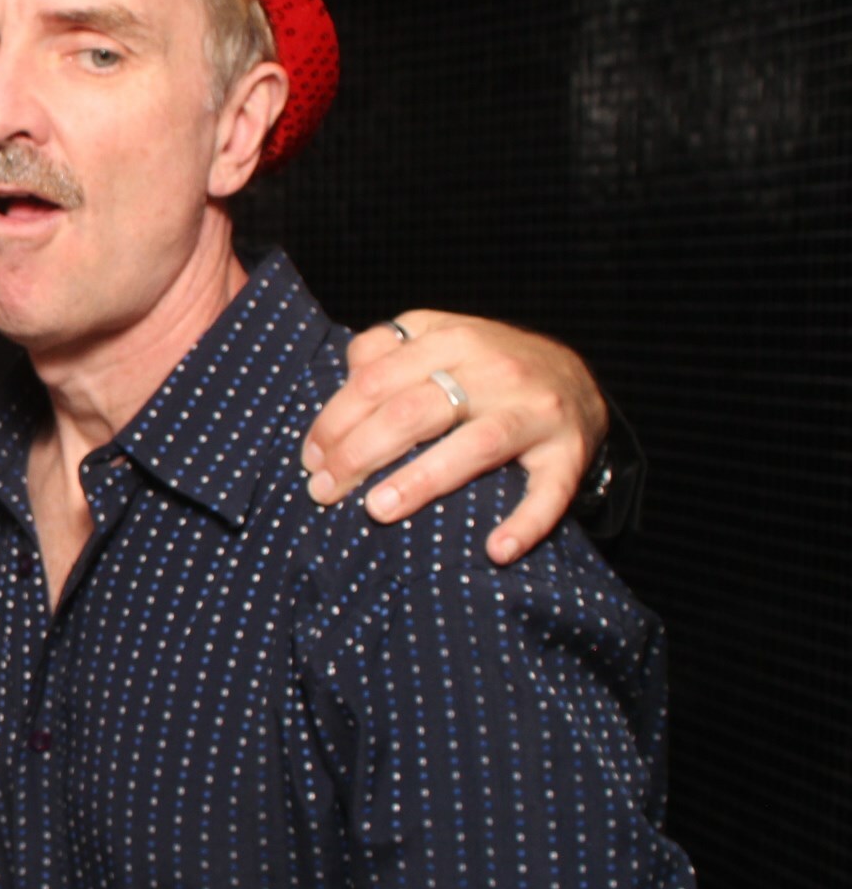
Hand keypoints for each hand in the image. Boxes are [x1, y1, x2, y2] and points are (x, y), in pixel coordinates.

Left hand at [299, 309, 607, 564]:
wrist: (577, 379)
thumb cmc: (488, 366)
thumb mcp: (441, 338)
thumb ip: (390, 350)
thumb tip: (345, 377)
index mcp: (454, 339)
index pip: (376, 380)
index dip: (335, 421)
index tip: (311, 458)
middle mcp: (496, 370)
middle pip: (413, 412)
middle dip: (358, 454)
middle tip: (324, 492)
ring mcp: (536, 412)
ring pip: (475, 446)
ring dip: (421, 481)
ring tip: (377, 510)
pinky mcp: (568, 453)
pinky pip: (549, 492)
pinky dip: (525, 523)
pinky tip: (494, 550)